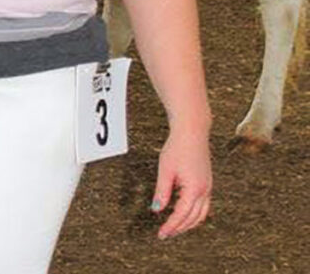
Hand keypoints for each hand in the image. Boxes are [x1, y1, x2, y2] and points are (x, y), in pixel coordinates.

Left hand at [150, 125, 211, 239]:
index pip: (181, 215)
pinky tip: (181, 211)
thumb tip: (156, 210)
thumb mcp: (165, 170)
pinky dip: (193, 213)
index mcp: (194, 189)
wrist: (192, 132)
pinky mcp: (207, 182)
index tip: (161, 234)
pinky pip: (202, 205)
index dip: (171, 226)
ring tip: (174, 227)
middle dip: (179, 228)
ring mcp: (208, 187)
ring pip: (201, 214)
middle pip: (193, 218)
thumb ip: (162, 191)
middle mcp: (204, 191)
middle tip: (166, 234)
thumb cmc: (177, 147)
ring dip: (188, 223)